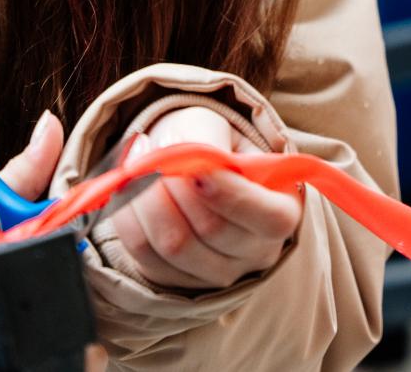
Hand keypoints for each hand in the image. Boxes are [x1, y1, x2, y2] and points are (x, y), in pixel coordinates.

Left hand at [101, 105, 301, 291]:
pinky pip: (144, 254)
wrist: (188, 169)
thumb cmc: (211, 144)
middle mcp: (256, 252)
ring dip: (146, 201)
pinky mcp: (177, 281)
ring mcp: (218, 273)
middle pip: (212, 230)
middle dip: (177, 188)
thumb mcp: (217, 128)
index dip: (231, 194)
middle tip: (156, 156)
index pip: (267, 217)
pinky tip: (128, 192)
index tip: (198, 169)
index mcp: (282, 212)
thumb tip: (194, 165)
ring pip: (174, 246)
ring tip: (138, 168)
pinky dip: (129, 219)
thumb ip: (209, 140)